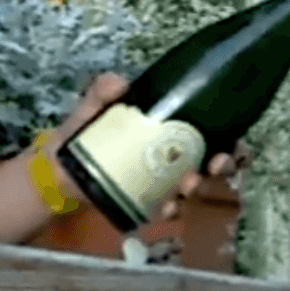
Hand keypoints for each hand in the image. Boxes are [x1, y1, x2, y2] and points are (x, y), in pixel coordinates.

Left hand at [44, 72, 237, 221]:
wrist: (58, 168)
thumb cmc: (83, 132)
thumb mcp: (93, 106)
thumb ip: (103, 90)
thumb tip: (120, 81)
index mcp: (168, 126)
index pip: (211, 131)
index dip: (230, 140)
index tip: (231, 144)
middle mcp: (173, 154)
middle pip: (212, 161)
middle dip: (222, 165)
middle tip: (213, 166)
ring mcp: (162, 180)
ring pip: (195, 186)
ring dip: (198, 187)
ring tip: (187, 185)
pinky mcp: (147, 201)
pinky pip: (167, 208)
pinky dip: (171, 208)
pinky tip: (166, 207)